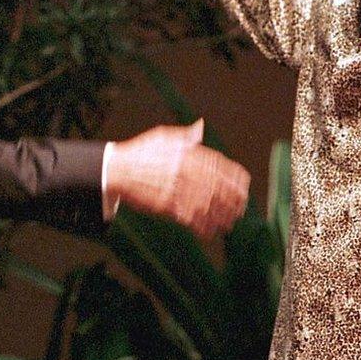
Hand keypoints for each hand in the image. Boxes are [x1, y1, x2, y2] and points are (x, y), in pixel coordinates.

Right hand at [105, 119, 249, 237]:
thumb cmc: (139, 152)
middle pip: (219, 187)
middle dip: (234, 199)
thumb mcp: (163, 136)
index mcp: (188, 153)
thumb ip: (185, 135)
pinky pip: (192, 219)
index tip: (244, 185)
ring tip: (231, 222)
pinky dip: (204, 227)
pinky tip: (212, 232)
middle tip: (242, 207)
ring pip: (209, 206)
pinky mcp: (168, 205)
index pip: (220, 165)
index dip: (235, 177)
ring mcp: (178, 189)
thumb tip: (199, 128)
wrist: (116, 169)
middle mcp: (187, 171)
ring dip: (223, 216)